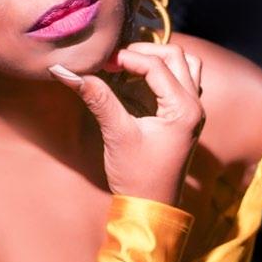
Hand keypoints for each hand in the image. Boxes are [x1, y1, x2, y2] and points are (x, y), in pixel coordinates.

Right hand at [48, 42, 204, 205]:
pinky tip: (139, 80)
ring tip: (129, 65)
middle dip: (145, 52)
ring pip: (185, 66)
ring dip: (158, 59)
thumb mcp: (116, 134)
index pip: (156, 66)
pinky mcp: (185, 117)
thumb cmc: (138, 176)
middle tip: (116, 59)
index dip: (127, 58)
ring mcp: (193, 111)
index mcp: (183, 109)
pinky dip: (163, 72)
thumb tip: (67, 72)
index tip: (102, 62)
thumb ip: (97, 98)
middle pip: (177, 57)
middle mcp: (195, 106)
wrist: (151, 209)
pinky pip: (183, 81)